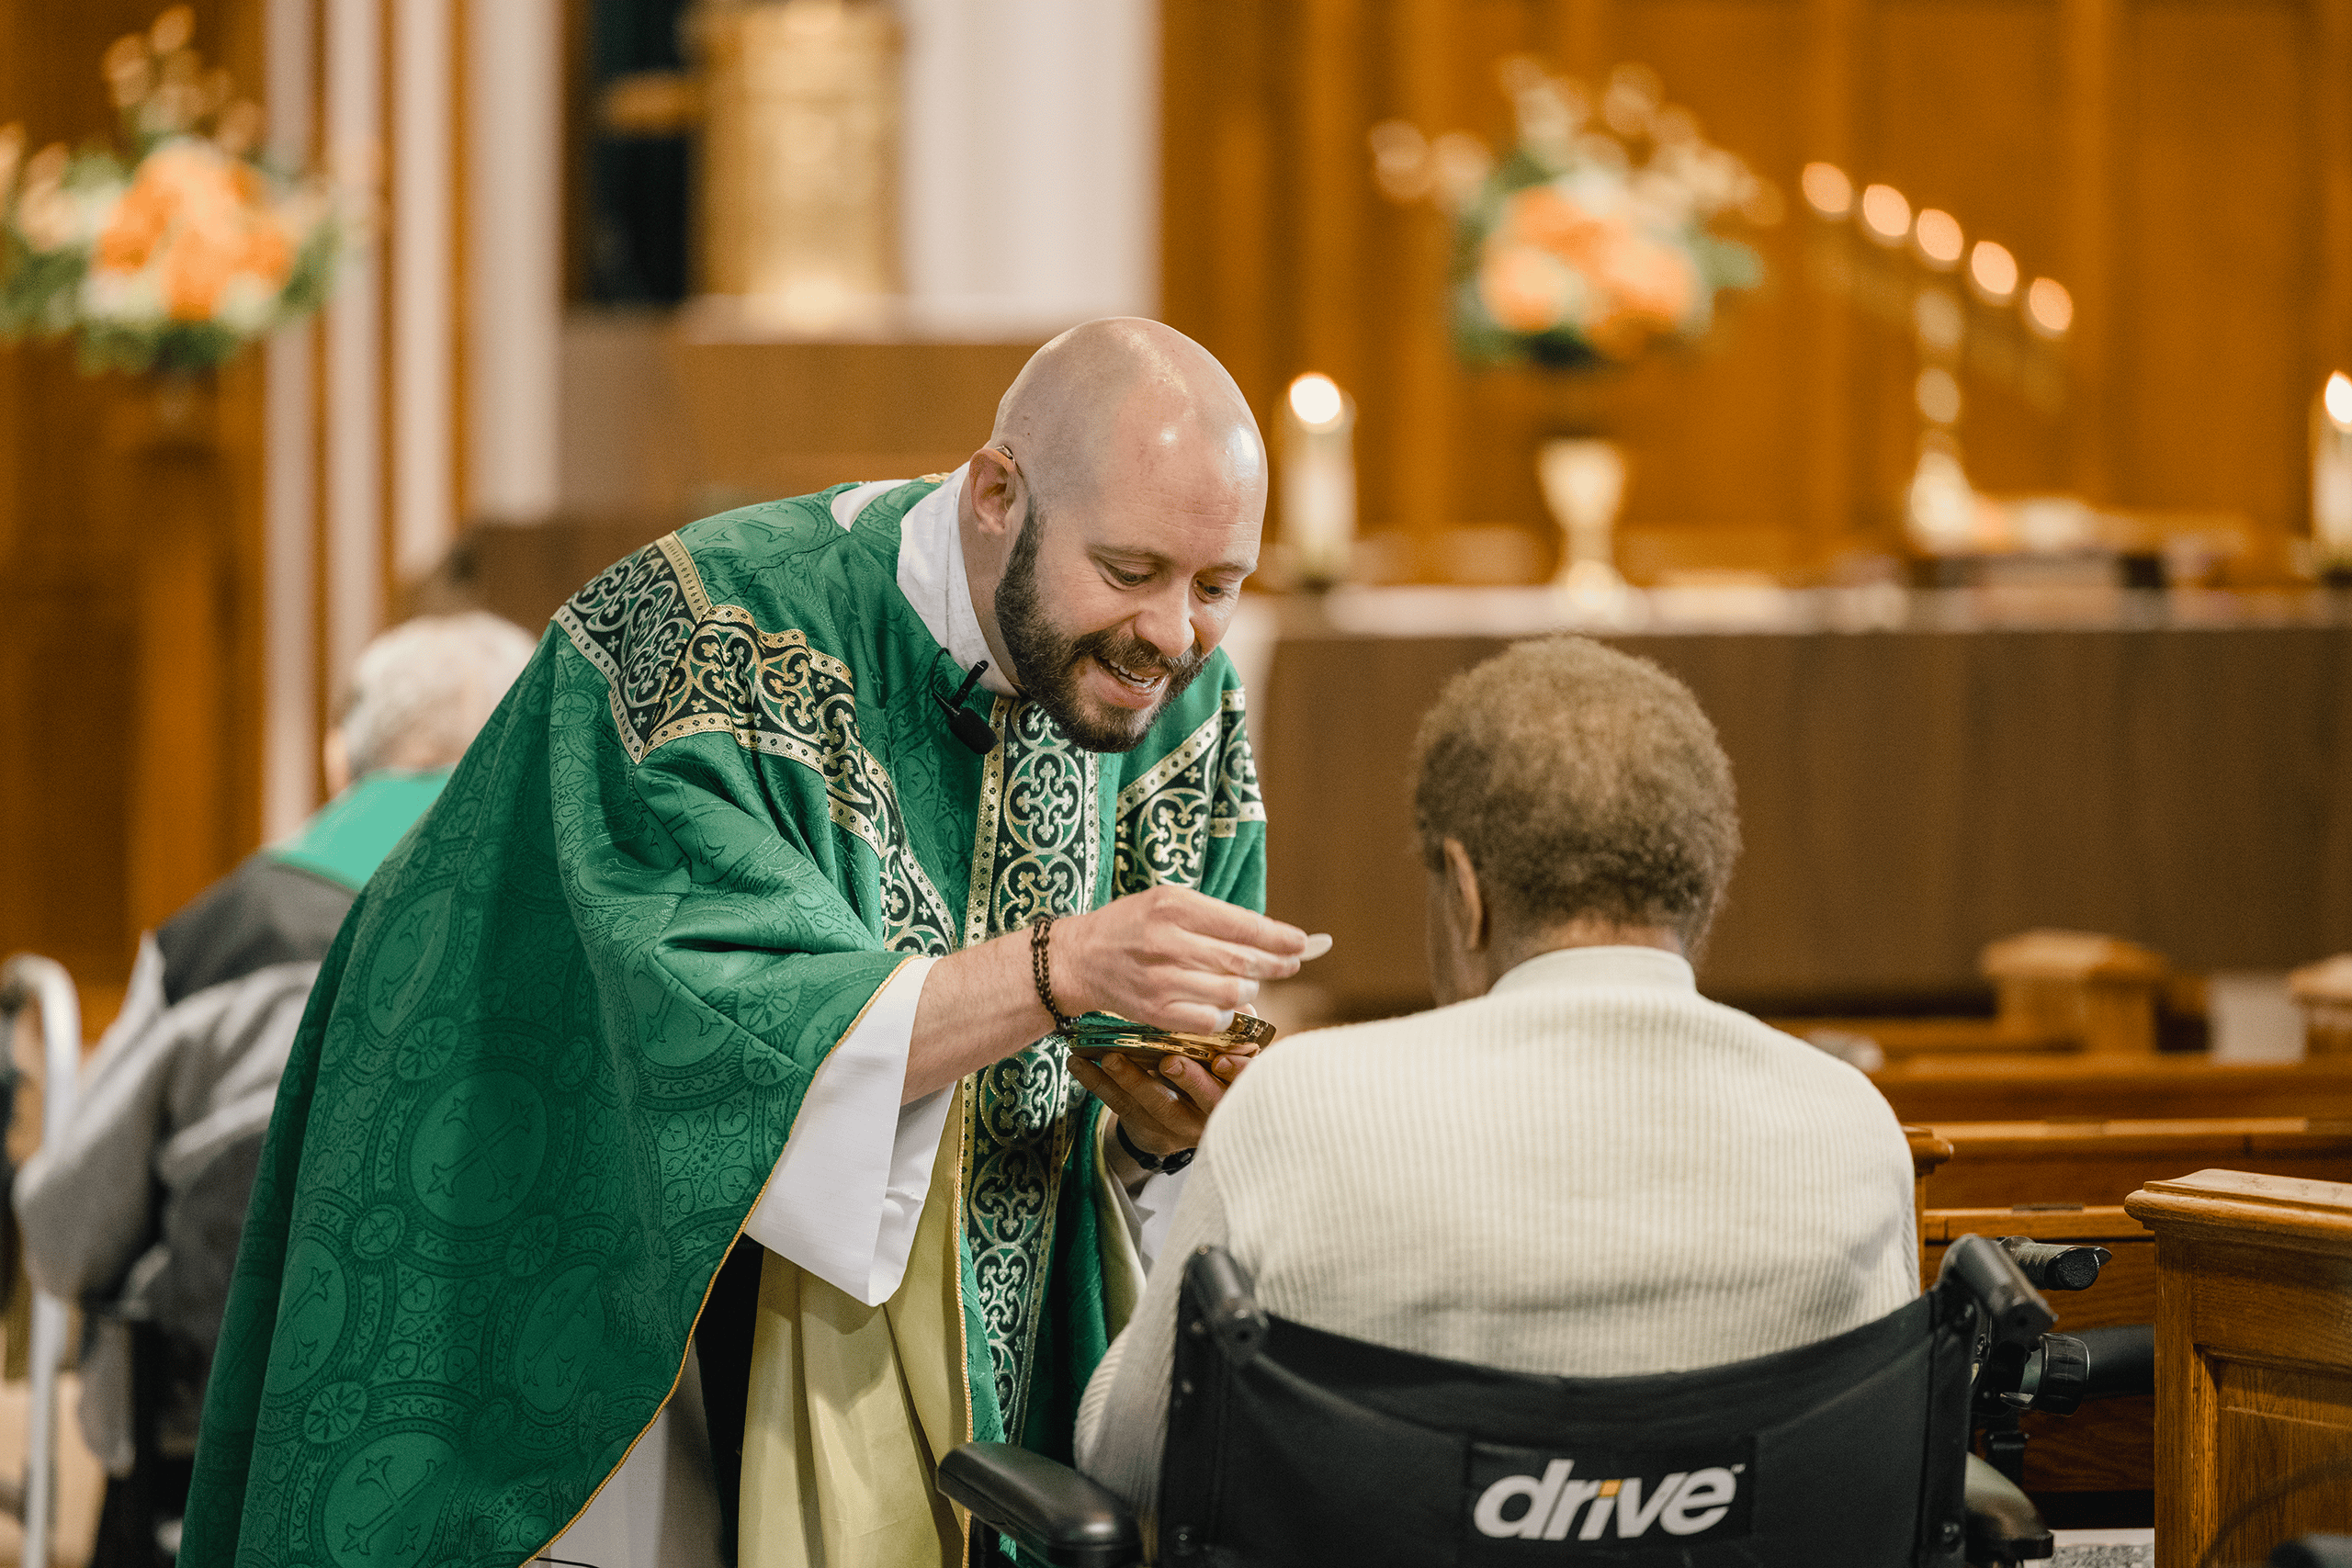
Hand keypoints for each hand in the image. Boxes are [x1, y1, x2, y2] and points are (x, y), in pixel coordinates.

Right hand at [1053, 885, 1308, 1034]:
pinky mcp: (1155, 1012)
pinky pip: (1211, 1021)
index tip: (1305, 943)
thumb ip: (1216, 918)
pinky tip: (1220, 1006)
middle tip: (1290, 964)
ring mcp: (1161, 980)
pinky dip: (1225, 1016)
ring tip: (1244, 983)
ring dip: (1248, 991)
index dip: (1280, 937)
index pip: (1243, 925)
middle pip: (1242, 962)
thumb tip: (1272, 937)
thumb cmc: (1133, 925)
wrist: (1079, 958)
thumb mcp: (1169, 902)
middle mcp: (1168, 942)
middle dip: (1275, 965)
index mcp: (1174, 906)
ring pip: (1231, 993)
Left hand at [1070, 1046, 1256, 1163]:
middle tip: (1169, 1062)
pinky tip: (1078, 1062)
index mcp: (1234, 1093)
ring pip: (1154, 1103)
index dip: (1236, 1074)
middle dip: (1188, 1081)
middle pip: (1202, 1101)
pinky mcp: (1141, 1125)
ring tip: (1111, 1057)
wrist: (1181, 1118)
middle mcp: (1207, 1114)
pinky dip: (1096, 1082)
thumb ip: (1232, 1031)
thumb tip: (1237, 1006)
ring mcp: (1173, 1124)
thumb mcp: (1227, 1053)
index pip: (1243, 1085)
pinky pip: (1117, 1104)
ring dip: (1132, 1079)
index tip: (1223, 1060)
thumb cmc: (1208, 1069)